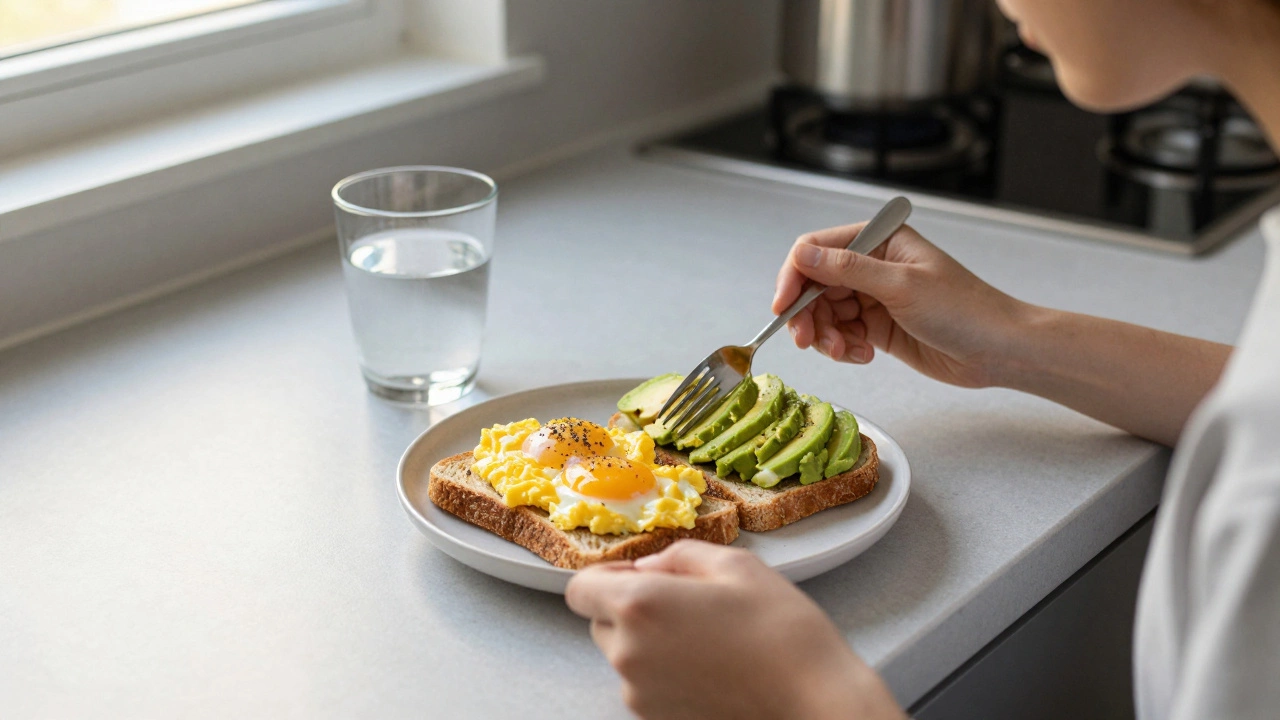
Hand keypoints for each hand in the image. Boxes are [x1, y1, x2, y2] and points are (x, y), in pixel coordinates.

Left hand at [565, 541, 903, 719]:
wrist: (813, 698)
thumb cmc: (781, 629)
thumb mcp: (735, 565)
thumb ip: (678, 556)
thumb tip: (648, 566)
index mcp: (639, 605)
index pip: (579, 588)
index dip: (605, 576)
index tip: (639, 574)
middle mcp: (628, 653)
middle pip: (600, 622)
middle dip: (629, 608)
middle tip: (684, 603)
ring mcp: (639, 693)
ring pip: (624, 655)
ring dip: (649, 641)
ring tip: (706, 636)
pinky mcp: (656, 719)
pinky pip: (645, 685)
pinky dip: (665, 672)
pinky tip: (710, 664)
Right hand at [772, 222, 1027, 388]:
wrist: (998, 351)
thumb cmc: (963, 310)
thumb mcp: (901, 286)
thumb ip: (848, 270)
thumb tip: (801, 256)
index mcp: (880, 240)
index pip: (816, 249)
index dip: (794, 277)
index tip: (782, 307)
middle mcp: (872, 264)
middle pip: (814, 285)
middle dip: (808, 314)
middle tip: (808, 341)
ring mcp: (874, 295)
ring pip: (824, 313)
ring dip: (826, 336)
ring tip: (846, 353)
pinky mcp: (877, 325)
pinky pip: (842, 333)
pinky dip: (844, 348)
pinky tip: (863, 356)